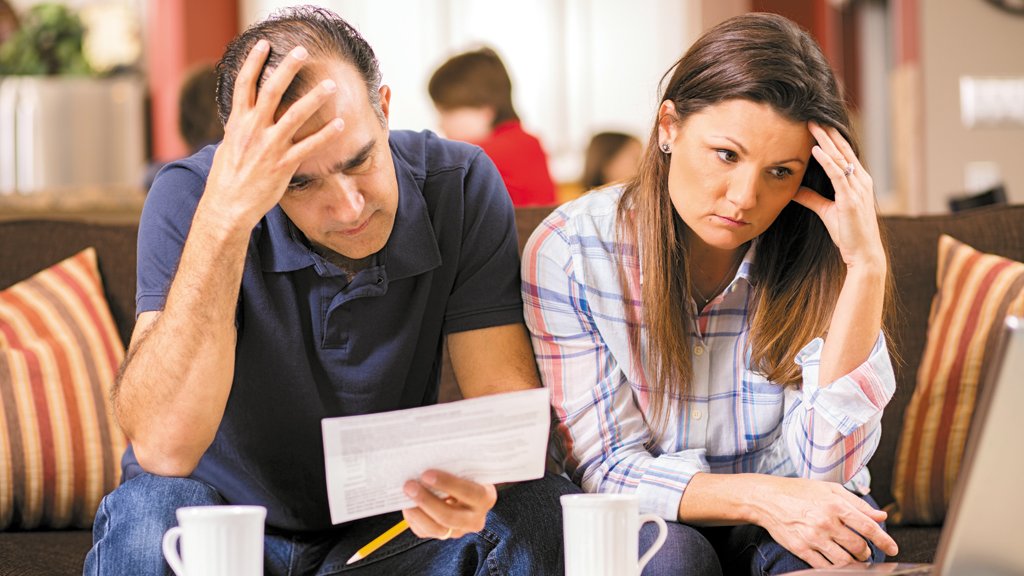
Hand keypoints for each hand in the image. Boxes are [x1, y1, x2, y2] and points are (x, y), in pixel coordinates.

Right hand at [201, 40, 344, 231]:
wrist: (227, 206)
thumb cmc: (227, 177)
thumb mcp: (229, 146)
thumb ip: (240, 127)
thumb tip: (244, 113)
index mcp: (237, 122)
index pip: (244, 84)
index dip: (254, 62)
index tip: (264, 44)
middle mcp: (253, 130)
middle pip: (272, 91)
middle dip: (287, 68)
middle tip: (303, 52)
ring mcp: (269, 146)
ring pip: (295, 115)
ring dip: (314, 98)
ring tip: (331, 85)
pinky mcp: (283, 164)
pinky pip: (309, 146)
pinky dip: (326, 135)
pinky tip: (340, 124)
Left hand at [402, 470, 497, 539]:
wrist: (463, 490)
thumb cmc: (462, 473)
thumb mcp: (465, 468)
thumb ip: (454, 466)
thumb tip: (428, 456)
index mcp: (485, 497)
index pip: (469, 493)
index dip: (448, 484)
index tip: (426, 474)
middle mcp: (475, 519)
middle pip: (450, 517)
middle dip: (427, 501)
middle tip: (409, 485)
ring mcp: (460, 530)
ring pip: (436, 529)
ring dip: (418, 512)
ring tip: (405, 495)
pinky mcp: (444, 535)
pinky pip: (425, 532)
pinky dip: (414, 519)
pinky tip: (407, 505)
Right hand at [754, 476, 897, 567]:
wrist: (767, 499)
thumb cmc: (799, 491)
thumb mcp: (830, 489)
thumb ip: (857, 503)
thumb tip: (881, 516)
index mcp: (836, 505)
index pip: (868, 527)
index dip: (884, 540)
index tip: (893, 548)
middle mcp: (826, 522)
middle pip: (859, 547)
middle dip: (866, 552)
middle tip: (865, 551)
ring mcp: (813, 537)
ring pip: (844, 561)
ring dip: (855, 563)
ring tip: (854, 559)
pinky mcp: (801, 549)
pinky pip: (824, 566)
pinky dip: (836, 567)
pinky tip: (837, 563)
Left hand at [793, 122, 885, 272]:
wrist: (863, 253)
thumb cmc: (848, 233)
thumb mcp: (826, 211)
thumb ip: (811, 198)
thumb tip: (793, 188)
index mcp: (858, 182)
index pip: (844, 154)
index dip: (832, 138)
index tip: (818, 124)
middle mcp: (861, 181)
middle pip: (843, 150)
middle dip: (828, 133)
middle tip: (813, 116)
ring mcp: (857, 189)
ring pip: (840, 158)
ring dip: (825, 140)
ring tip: (813, 125)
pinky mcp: (850, 199)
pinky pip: (837, 175)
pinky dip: (827, 161)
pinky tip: (816, 150)